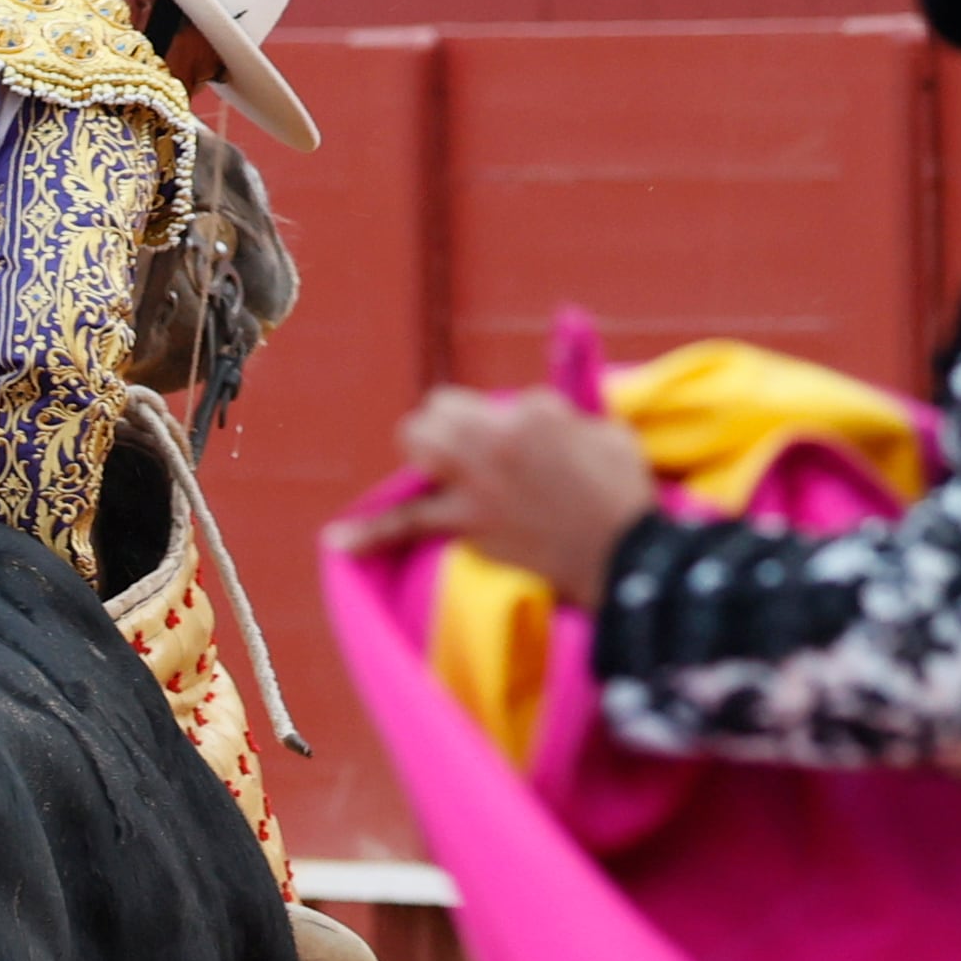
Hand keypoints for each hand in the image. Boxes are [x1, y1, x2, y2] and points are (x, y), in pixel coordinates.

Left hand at [329, 386, 657, 603]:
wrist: (623, 557)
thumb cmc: (623, 494)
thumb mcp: (607, 431)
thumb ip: (569, 414)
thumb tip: (548, 414)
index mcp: (534, 408)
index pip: (494, 403)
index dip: (506, 426)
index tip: (530, 452)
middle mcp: (496, 438)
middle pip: (442, 410)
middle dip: (450, 424)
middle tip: (471, 450)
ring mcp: (476, 480)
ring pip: (420, 443)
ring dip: (425, 452)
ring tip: (436, 469)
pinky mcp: (465, 523)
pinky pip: (406, 524)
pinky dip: (370, 534)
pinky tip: (337, 540)